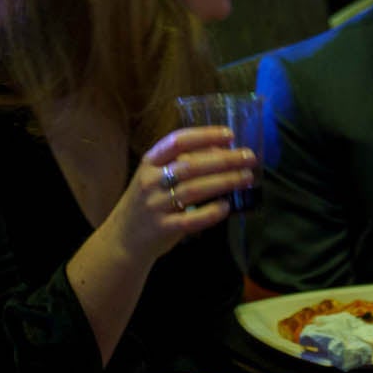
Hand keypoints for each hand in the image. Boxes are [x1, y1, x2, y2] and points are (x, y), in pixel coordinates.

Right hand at [112, 128, 254, 261]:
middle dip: (224, 160)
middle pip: (191, 165)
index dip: (204, 135)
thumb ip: (183, 164)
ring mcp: (155, 205)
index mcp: (150, 163)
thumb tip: (222, 152)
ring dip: (224, 182)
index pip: (177, 142)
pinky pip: (190, 220)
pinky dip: (210, 212)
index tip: (229, 135)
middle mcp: (150, 181)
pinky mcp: (162, 227)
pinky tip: (226, 207)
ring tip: (246, 177)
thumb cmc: (149, 202)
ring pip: (194, 190)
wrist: (123, 238)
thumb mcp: (157, 177)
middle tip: (249, 157)